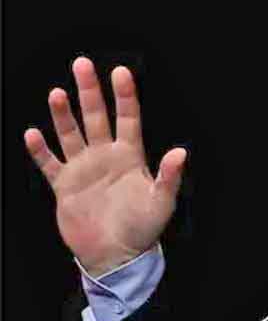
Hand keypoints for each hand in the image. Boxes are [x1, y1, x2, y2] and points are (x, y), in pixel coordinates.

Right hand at [24, 56, 186, 276]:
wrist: (116, 255)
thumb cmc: (143, 228)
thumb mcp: (162, 201)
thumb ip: (169, 175)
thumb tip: (181, 151)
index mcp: (130, 156)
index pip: (127, 118)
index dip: (124, 95)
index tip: (120, 71)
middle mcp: (105, 156)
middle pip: (96, 117)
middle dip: (89, 91)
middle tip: (82, 64)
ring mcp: (84, 169)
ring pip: (71, 134)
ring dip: (63, 114)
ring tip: (58, 92)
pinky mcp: (64, 186)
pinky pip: (49, 164)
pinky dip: (40, 150)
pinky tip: (33, 132)